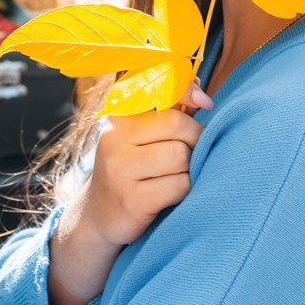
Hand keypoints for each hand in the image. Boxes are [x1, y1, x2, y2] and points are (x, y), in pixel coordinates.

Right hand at [47, 76, 212, 304]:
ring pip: (181, 157)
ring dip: (190, 168)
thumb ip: (171, 107)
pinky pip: (179, 186)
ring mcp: (119, 170)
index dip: (189, 93)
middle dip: (195, 138)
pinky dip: (185, 189)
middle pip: (179, 125)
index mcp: (118, 114)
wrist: (99, 214)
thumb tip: (201, 90)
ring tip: (178, 174)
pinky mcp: (131, 200)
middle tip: (192, 151)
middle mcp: (114, 138)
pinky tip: (171, 193)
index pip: (161, 91)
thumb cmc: (132, 166)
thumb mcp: (142, 132)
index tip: (206, 103)